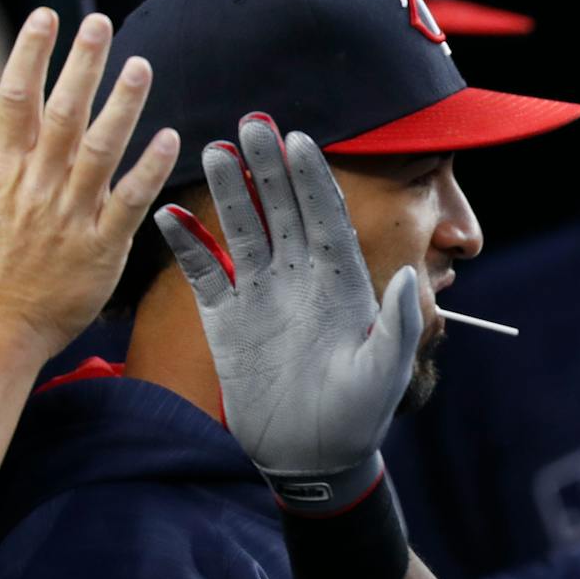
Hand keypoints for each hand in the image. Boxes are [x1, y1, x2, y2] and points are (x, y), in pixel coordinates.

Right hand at [0, 8, 178, 357]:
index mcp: (3, 170)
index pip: (16, 97)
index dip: (31, 52)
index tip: (47, 16)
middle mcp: (38, 184)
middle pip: (63, 112)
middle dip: (81, 64)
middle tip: (100, 23)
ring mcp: (72, 214)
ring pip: (102, 148)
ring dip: (123, 105)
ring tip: (141, 65)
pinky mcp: (103, 245)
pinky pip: (131, 200)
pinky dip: (150, 169)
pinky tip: (171, 137)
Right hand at [154, 115, 420, 512]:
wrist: (312, 457)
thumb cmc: (359, 415)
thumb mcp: (385, 372)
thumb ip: (397, 324)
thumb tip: (412, 275)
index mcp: (341, 283)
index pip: (326, 217)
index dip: (312, 180)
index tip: (298, 141)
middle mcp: (300, 278)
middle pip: (282, 210)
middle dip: (268, 167)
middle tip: (251, 122)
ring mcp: (261, 294)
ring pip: (243, 230)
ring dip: (227, 192)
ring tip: (211, 150)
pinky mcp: (226, 319)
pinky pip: (204, 272)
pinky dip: (187, 245)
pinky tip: (167, 215)